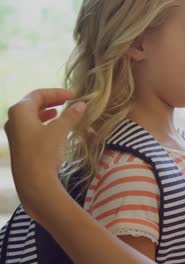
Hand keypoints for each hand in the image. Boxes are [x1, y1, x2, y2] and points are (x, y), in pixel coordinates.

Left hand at [4, 88, 85, 217]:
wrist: (33, 182)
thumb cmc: (44, 152)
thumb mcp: (59, 130)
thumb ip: (70, 115)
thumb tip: (81, 105)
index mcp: (19, 111)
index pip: (38, 94)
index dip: (56, 93)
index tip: (73, 95)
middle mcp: (13, 120)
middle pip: (33, 103)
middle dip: (51, 101)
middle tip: (68, 100)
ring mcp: (14, 133)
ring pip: (31, 116)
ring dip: (47, 112)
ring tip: (61, 112)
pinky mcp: (19, 145)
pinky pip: (31, 127)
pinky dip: (43, 123)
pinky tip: (54, 127)